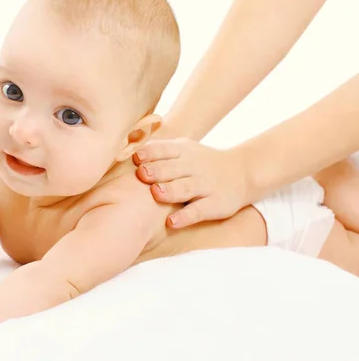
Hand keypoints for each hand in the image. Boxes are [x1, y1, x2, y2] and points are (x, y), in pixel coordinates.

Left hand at [133, 138, 249, 227]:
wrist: (242, 172)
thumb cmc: (200, 162)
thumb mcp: (183, 149)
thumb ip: (159, 149)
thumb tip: (124, 145)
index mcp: (183, 152)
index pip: (165, 150)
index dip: (150, 153)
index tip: (135, 157)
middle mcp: (194, 167)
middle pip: (173, 168)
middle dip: (158, 171)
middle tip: (142, 174)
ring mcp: (205, 186)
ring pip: (186, 188)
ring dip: (170, 191)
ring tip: (156, 193)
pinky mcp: (215, 204)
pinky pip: (198, 211)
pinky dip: (185, 216)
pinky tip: (172, 222)